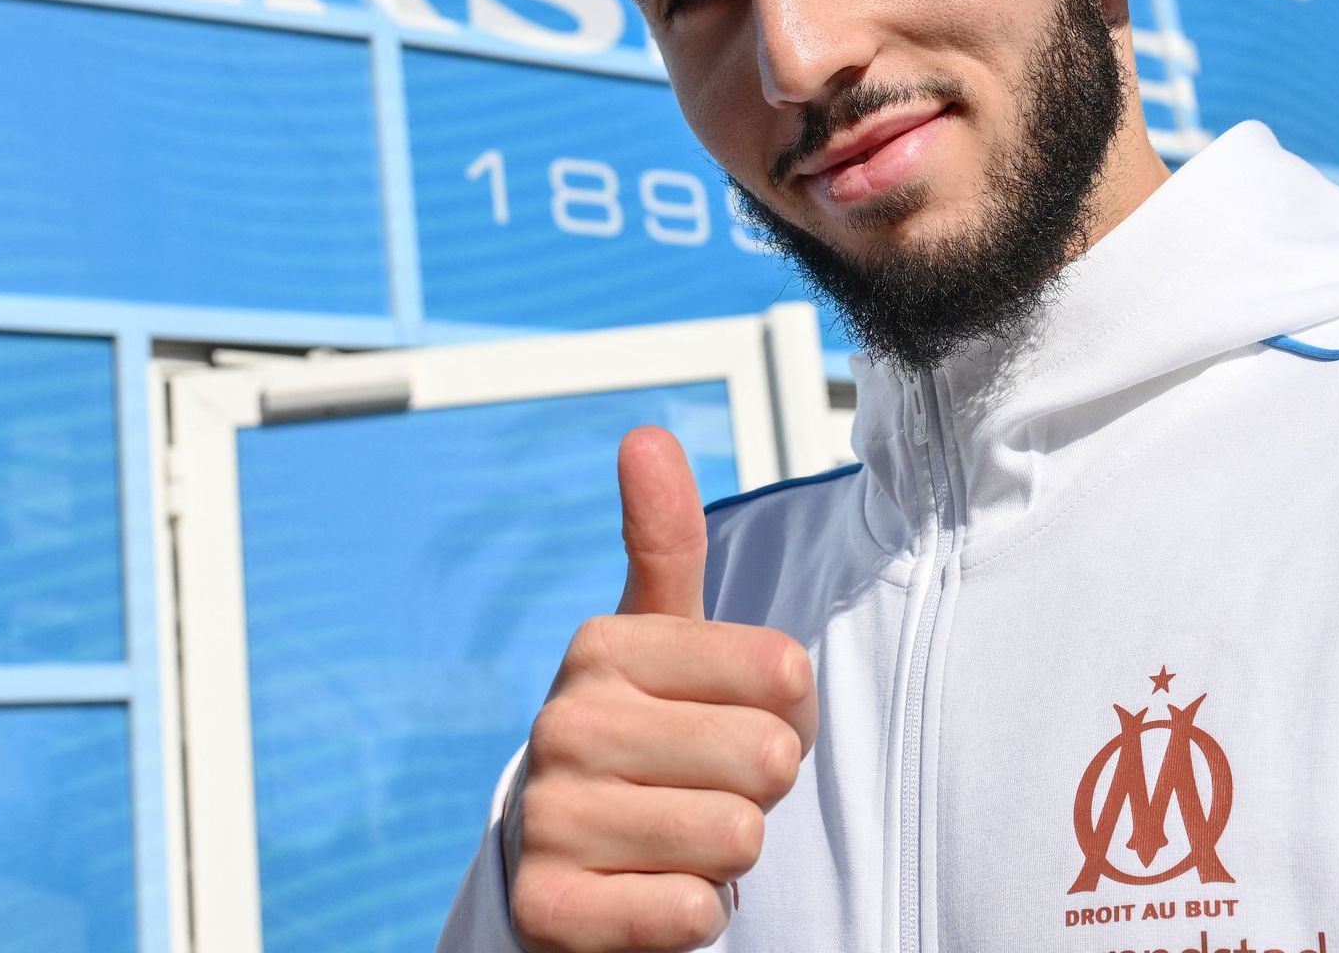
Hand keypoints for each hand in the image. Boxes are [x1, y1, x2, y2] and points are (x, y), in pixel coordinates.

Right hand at [507, 427, 819, 952]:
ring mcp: (553, 818)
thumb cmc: (644, 739)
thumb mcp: (659, 639)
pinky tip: (651, 891)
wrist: (564, 866)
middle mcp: (566, 724)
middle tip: (707, 789)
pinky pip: (689, 912)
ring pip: (736, 838)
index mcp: (604, 646)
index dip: (788, 713)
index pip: (785, 671)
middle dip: (759, 789)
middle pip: (769, 758)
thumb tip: (644, 434)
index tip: (730, 722)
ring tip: (678, 840)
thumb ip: (664, 540)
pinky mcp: (550, 908)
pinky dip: (690, 914)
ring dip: (726, 855)